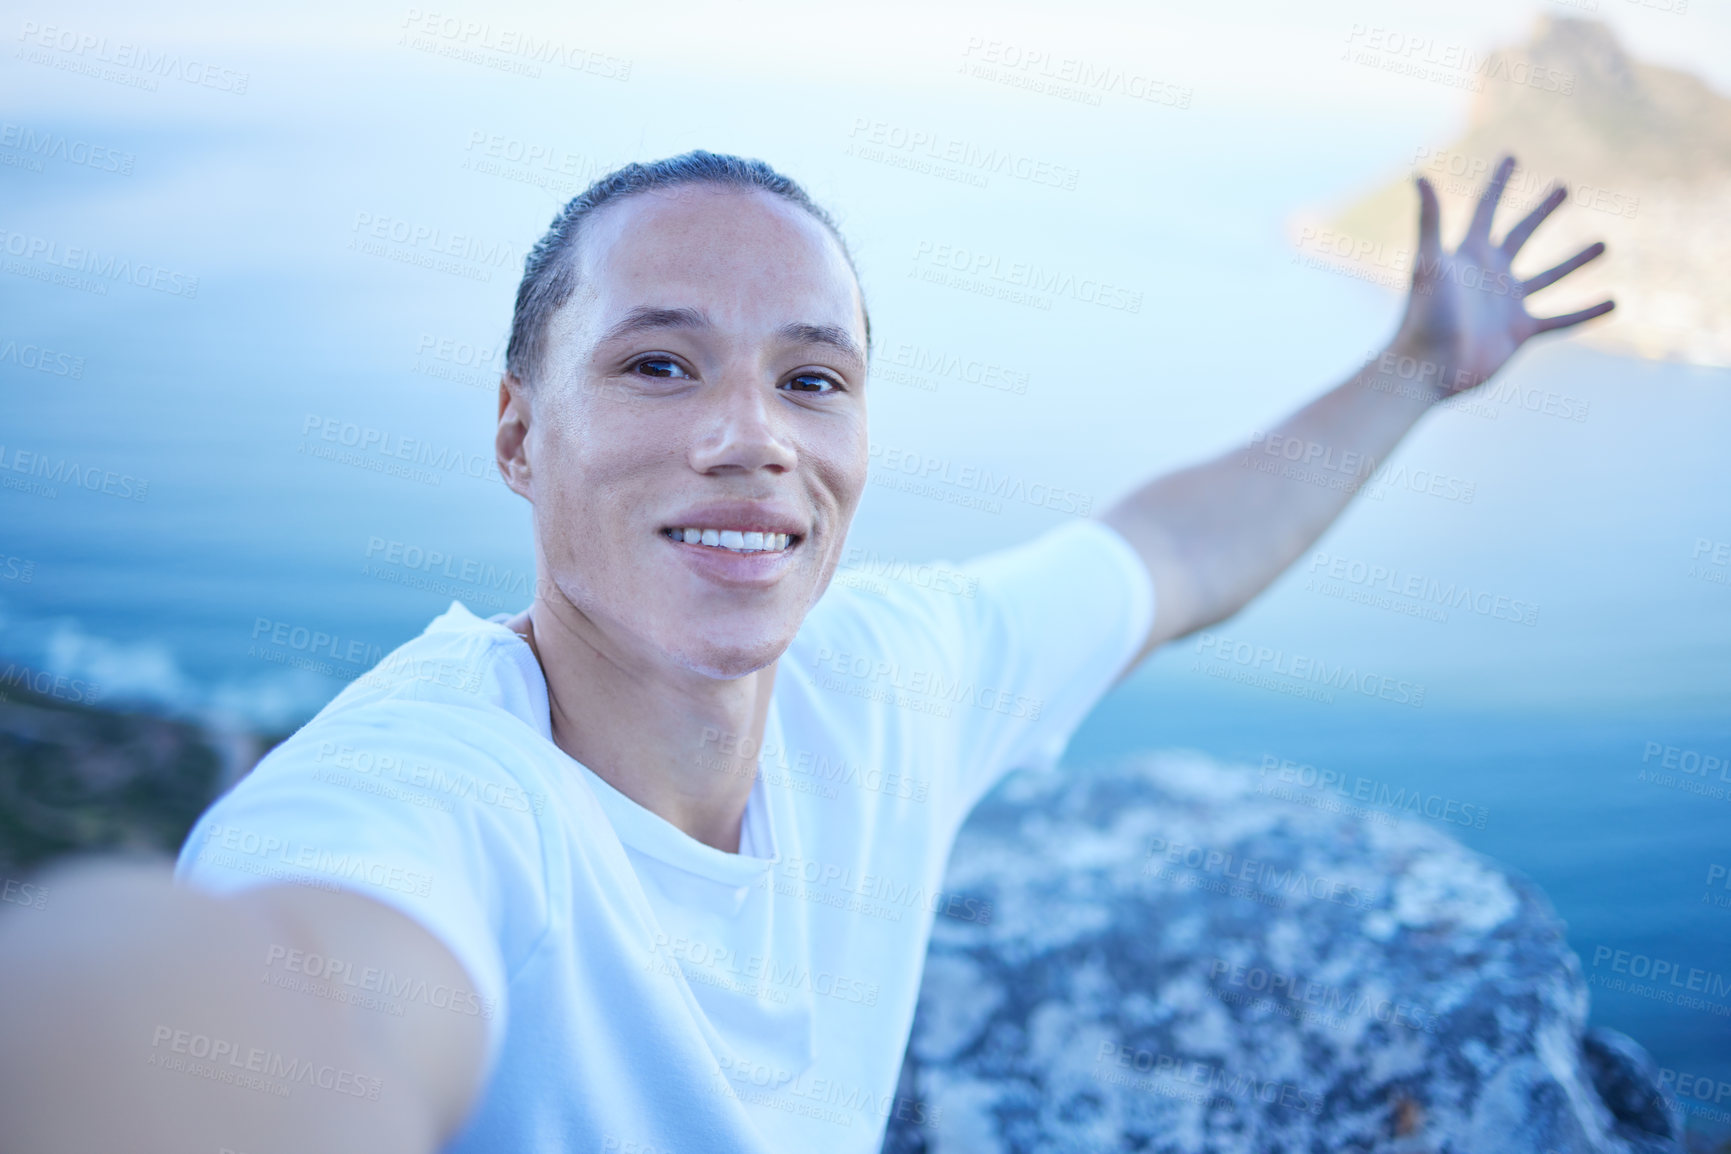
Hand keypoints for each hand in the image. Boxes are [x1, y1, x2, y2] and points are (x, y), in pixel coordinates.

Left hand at [1391, 154, 1614, 398]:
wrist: (1427, 368)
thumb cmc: (1424, 316)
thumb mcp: (1429, 263)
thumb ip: (1429, 219)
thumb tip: (1419, 175)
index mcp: (1469, 254)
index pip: (1486, 208)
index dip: (1499, 182)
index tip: (1511, 156)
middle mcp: (1489, 275)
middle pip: (1520, 234)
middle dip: (1541, 211)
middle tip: (1564, 187)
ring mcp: (1506, 304)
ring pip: (1548, 276)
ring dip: (1574, 260)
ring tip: (1603, 244)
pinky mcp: (1520, 332)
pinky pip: (1561, 319)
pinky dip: (1586, 312)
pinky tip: (1614, 302)